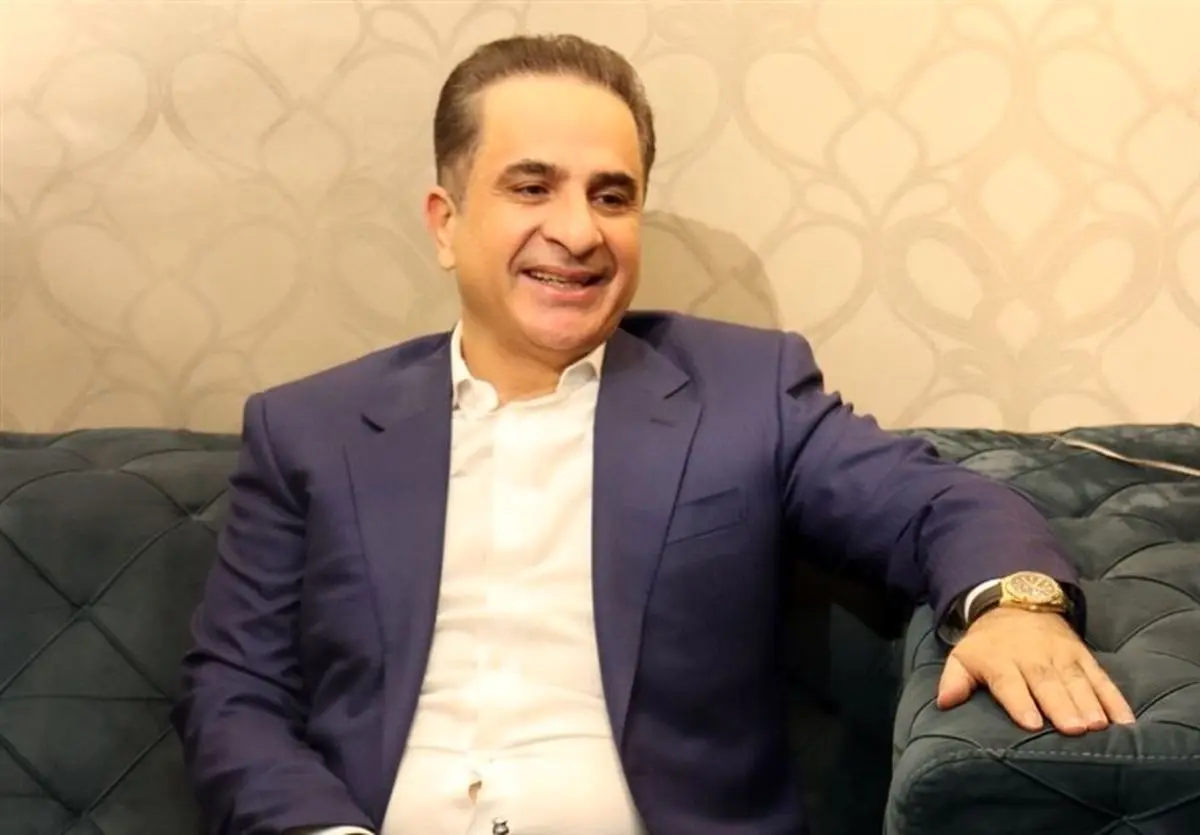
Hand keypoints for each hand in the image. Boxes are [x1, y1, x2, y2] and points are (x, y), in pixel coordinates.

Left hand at [936, 607, 1135, 733]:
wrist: (1016, 603)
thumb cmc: (988, 643)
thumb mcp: (963, 655)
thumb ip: (954, 680)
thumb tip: (943, 702)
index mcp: (1001, 661)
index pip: (1010, 682)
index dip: (1019, 701)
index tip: (1030, 722)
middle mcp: (1034, 658)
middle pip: (1048, 683)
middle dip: (1061, 705)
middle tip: (1075, 728)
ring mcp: (1062, 657)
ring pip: (1077, 681)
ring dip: (1090, 704)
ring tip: (1098, 726)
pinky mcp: (1083, 656)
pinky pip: (1101, 678)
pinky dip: (1114, 698)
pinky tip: (1125, 720)